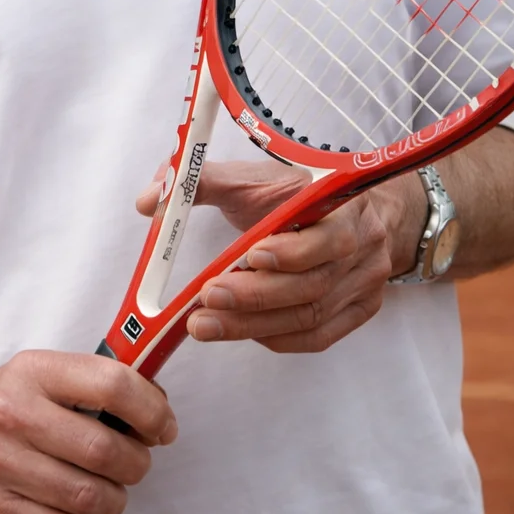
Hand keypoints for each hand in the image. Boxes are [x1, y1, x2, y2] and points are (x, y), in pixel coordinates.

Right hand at [0, 349, 176, 513]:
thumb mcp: (38, 374)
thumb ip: (91, 384)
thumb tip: (156, 408)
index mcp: (33, 372)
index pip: (112, 384)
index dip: (151, 410)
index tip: (163, 427)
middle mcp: (12, 414)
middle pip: (105, 450)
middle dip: (136, 464)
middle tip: (135, 465)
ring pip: (88, 497)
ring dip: (113, 502)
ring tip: (108, 493)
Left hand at [137, 159, 426, 353]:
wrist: (362, 210)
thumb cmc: (299, 191)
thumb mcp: (257, 176)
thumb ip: (202, 182)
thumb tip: (148, 198)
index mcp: (345, 205)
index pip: (328, 235)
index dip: (291, 251)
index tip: (248, 255)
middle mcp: (364, 249)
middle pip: (312, 285)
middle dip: (256, 297)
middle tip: (207, 302)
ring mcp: (365, 285)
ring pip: (311, 316)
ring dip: (255, 324)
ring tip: (206, 324)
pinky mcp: (358, 312)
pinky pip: (317, 337)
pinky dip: (276, 336)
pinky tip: (242, 331)